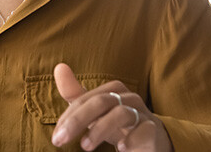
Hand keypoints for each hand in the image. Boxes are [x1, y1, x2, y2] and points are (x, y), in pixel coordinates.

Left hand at [51, 63, 172, 151]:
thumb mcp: (95, 111)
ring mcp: (142, 113)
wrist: (152, 140)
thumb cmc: (119, 124)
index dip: (68, 117)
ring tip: (85, 146)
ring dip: (100, 130)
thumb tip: (59, 67)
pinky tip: (121, 148)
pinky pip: (145, 130)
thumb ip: (76, 94)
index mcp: (113, 90)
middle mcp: (128, 98)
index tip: (56, 137)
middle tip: (60, 140)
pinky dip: (132, 138)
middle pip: (101, 102)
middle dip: (78, 120)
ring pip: (121, 114)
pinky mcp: (154, 131)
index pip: (85, 99)